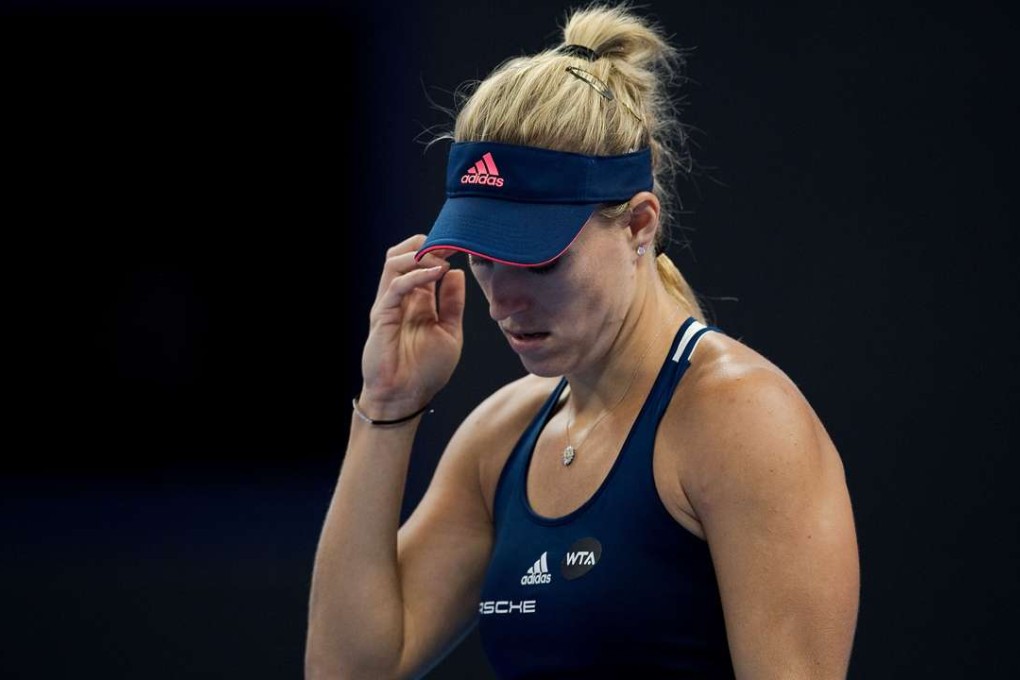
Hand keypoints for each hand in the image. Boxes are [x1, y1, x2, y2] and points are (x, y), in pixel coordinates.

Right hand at [359, 235, 465, 417]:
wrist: (407, 398)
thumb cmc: (426, 371)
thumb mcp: (450, 332)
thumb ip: (452, 303)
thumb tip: (456, 272)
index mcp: (418, 300)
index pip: (422, 263)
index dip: (438, 250)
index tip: (460, 245)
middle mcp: (401, 298)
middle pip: (402, 253)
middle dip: (425, 244)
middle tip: (450, 245)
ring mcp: (389, 304)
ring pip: (393, 261)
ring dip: (418, 253)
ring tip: (441, 257)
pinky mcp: (382, 315)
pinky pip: (396, 285)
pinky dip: (416, 275)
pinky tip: (436, 273)